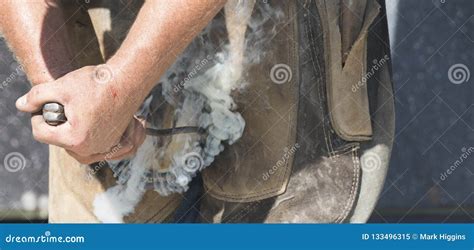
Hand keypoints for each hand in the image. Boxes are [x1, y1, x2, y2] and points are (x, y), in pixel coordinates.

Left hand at [16, 64, 146, 163]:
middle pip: (60, 143)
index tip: (41, 105)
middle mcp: (91, 149)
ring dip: (71, 136)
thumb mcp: (61, 87)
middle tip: (61, 109)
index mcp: (75, 139)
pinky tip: (89, 124)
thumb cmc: (97, 83)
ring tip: (73, 117)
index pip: (41, 133)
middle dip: (56, 128)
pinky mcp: (115, 144)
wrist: (128, 80)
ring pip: (77, 148)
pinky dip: (90, 140)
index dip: (36, 116)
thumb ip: (37, 96)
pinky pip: (96, 149)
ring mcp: (105, 148)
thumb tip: (21, 105)